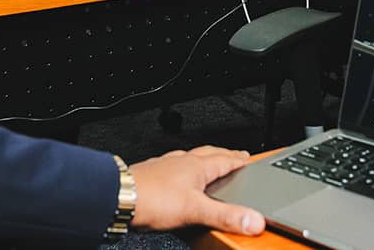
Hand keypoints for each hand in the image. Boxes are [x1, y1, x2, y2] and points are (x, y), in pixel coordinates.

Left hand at [129, 146, 264, 234]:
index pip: (225, 159)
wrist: (120, 197)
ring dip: (202, 160)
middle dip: (223, 155)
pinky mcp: (153, 174)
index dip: (238, 160)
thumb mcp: (196, 211)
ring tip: (207, 165)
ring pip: (190, 159)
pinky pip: (173, 167)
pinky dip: (182, 170)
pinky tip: (176, 178)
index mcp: (198, 166)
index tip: (248, 158)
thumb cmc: (153, 199)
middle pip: (209, 154)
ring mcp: (166, 166)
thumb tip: (254, 220)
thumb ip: (225, 216)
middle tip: (233, 156)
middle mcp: (183, 162)